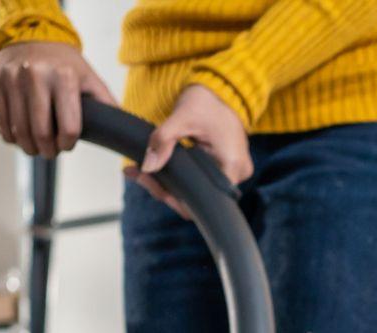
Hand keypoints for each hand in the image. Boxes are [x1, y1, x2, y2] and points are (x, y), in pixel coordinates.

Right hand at [0, 41, 114, 157]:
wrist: (31, 36)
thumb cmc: (66, 65)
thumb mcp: (91, 80)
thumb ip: (107, 106)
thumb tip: (129, 134)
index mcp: (64, 76)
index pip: (69, 129)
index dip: (68, 145)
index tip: (66, 145)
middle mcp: (35, 74)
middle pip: (41, 133)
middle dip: (47, 151)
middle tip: (50, 152)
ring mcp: (11, 77)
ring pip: (19, 131)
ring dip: (28, 147)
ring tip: (35, 147)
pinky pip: (1, 122)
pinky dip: (10, 136)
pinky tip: (19, 135)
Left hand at [125, 84, 252, 219]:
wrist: (220, 89)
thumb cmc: (207, 101)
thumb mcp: (181, 118)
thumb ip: (163, 141)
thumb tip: (147, 167)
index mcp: (232, 165)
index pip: (205, 199)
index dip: (178, 199)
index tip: (155, 186)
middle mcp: (237, 173)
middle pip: (199, 198)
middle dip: (167, 190)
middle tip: (139, 175)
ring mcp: (232, 172)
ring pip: (197, 191)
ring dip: (169, 184)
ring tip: (141, 170)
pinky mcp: (223, 168)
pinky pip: (200, 181)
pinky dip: (179, 177)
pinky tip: (157, 168)